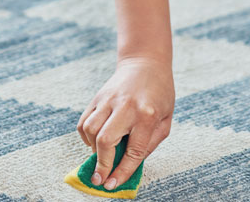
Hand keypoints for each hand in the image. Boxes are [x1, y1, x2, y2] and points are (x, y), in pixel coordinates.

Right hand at [76, 56, 173, 190]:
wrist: (146, 63)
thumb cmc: (160, 94)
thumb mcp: (165, 121)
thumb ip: (149, 144)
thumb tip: (129, 167)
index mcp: (147, 115)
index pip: (133, 151)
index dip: (121, 172)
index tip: (111, 185)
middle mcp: (126, 107)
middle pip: (105, 140)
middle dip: (101, 164)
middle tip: (99, 178)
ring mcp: (108, 100)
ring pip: (90, 130)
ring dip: (93, 149)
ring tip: (101, 154)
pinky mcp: (97, 97)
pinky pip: (84, 122)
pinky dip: (86, 136)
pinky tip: (95, 141)